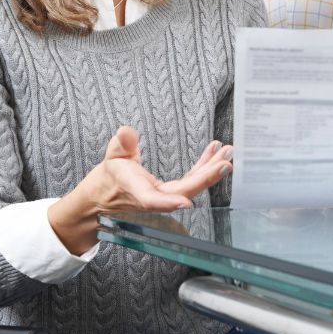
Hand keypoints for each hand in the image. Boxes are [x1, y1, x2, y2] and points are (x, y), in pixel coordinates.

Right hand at [49, 127, 233, 253]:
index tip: (185, 202)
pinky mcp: (171, 190)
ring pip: (192, 186)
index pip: (152, 200)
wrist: (106, 195)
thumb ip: (121, 144)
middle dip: (206, 177)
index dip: (168, 202)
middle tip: (225, 161)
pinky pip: (191, 180)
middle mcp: (154, 197)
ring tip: (226, 152)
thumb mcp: (112, 156)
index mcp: (136, 191)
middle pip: (184, 191)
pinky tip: (214, 152)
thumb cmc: (109, 176)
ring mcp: (166, 195)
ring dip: (210, 170)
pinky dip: (203, 166)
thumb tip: (125, 131)